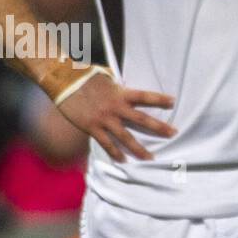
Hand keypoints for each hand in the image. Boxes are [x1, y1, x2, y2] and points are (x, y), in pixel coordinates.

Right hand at [55, 72, 175, 161]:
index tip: (173, 102)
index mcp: (120, 93)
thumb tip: (124, 90)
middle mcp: (115, 107)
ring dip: (140, 149)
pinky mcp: (92, 127)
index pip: (145, 96)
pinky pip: (107, 143)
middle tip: (174, 133)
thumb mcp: (105, 78)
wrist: (63, 80)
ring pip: (126, 137)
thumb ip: (117, 88)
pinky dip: (116, 153)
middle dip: (159, 127)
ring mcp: (104, 118)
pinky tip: (124, 160)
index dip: (159, 99)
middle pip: (142, 119)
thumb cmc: (84, 76)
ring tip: (151, 157)